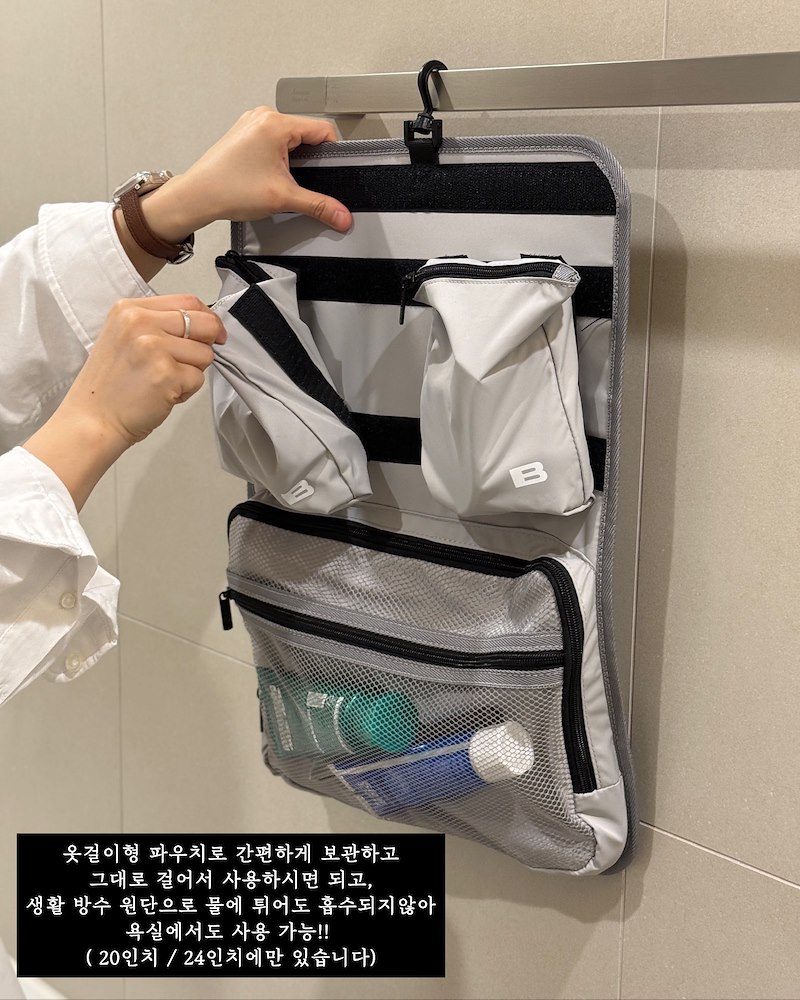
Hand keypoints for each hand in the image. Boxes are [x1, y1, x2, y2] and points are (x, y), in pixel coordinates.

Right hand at [23, 295, 225, 508]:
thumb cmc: (110, 386)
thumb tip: (203, 325)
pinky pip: (198, 378)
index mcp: (130, 309)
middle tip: (190, 362)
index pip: (187, 301)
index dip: (208, 318)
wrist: (92, 420)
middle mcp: (140, 322)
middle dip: (208, 344)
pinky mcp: (166, 373)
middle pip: (205, 323)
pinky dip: (187, 391)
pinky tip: (163, 395)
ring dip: (192, 372)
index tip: (212, 334)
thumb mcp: (125, 338)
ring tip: (164, 381)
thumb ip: (158, 325)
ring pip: (205, 353)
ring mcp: (153, 347)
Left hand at [140, 108, 352, 241]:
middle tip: (303, 181)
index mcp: (276, 123)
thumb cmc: (229, 190)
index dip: (334, 152)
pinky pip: (274, 140)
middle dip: (312, 159)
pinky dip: (280, 157)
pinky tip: (271, 175)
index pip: (323, 129)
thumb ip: (319, 206)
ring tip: (283, 179)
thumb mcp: (283, 199)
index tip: (335, 171)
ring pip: (291, 137)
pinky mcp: (246, 133)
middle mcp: (264, 116)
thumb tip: (342, 215)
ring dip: (294, 159)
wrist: (197, 196)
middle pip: (307, 133)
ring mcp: (253, 123)